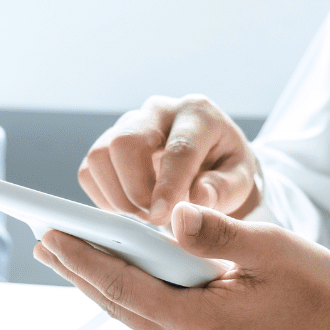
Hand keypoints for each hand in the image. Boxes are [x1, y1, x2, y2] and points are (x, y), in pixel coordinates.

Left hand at [34, 203, 329, 329]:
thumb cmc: (322, 290)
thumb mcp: (274, 248)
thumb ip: (219, 231)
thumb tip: (175, 213)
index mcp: (201, 322)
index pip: (125, 286)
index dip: (83, 259)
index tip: (50, 234)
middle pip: (118, 304)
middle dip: (78, 270)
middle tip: (42, 241)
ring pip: (132, 314)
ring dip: (99, 284)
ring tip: (67, 255)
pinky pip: (153, 321)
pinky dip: (129, 295)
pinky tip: (118, 277)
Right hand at [79, 95, 260, 225]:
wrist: (210, 162)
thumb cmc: (226, 171)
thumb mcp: (240, 181)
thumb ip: (224, 189)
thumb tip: (198, 197)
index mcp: (198, 114)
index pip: (177, 149)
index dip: (167, 186)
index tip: (161, 216)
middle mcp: (159, 111)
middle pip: (126, 142)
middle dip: (135, 189)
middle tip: (154, 218)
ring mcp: (128, 124)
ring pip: (100, 155)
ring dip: (117, 195)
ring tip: (144, 213)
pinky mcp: (108, 144)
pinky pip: (89, 171)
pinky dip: (103, 197)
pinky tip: (128, 208)